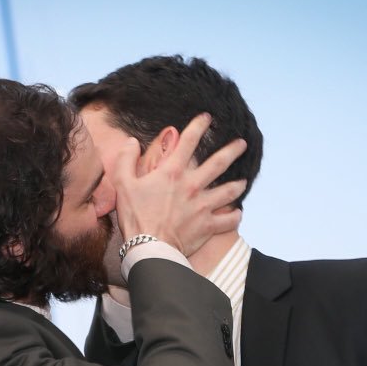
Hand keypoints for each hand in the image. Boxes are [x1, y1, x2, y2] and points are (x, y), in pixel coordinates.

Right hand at [110, 113, 246, 256]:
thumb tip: (131, 142)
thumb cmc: (135, 217)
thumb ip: (126, 159)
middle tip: (242, 144)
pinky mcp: (208, 225)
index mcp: (172, 172)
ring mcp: (203, 206)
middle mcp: (192, 185)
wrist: (148, 248)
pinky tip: (237, 214)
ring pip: (229, 190)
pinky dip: (234, 217)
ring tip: (243, 181)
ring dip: (238, 184)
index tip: (207, 117)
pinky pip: (228, 220)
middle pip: (218, 163)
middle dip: (232, 150)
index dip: (198, 126)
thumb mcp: (123, 184)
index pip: (188, 141)